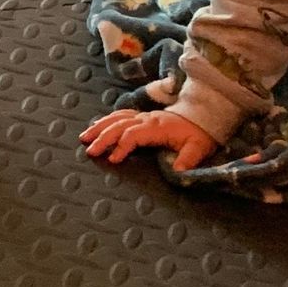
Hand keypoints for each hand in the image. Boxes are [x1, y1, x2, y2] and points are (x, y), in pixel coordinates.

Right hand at [79, 106, 218, 171]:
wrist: (203, 117)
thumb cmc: (199, 134)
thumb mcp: (198, 147)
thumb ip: (188, 159)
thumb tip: (178, 171)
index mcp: (157, 127)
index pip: (134, 135)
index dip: (122, 146)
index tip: (113, 159)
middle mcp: (147, 119)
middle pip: (119, 126)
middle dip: (103, 138)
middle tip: (90, 151)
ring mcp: (143, 116)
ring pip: (116, 118)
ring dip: (99, 127)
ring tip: (84, 137)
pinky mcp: (142, 116)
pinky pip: (120, 115)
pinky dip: (106, 120)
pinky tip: (96, 126)